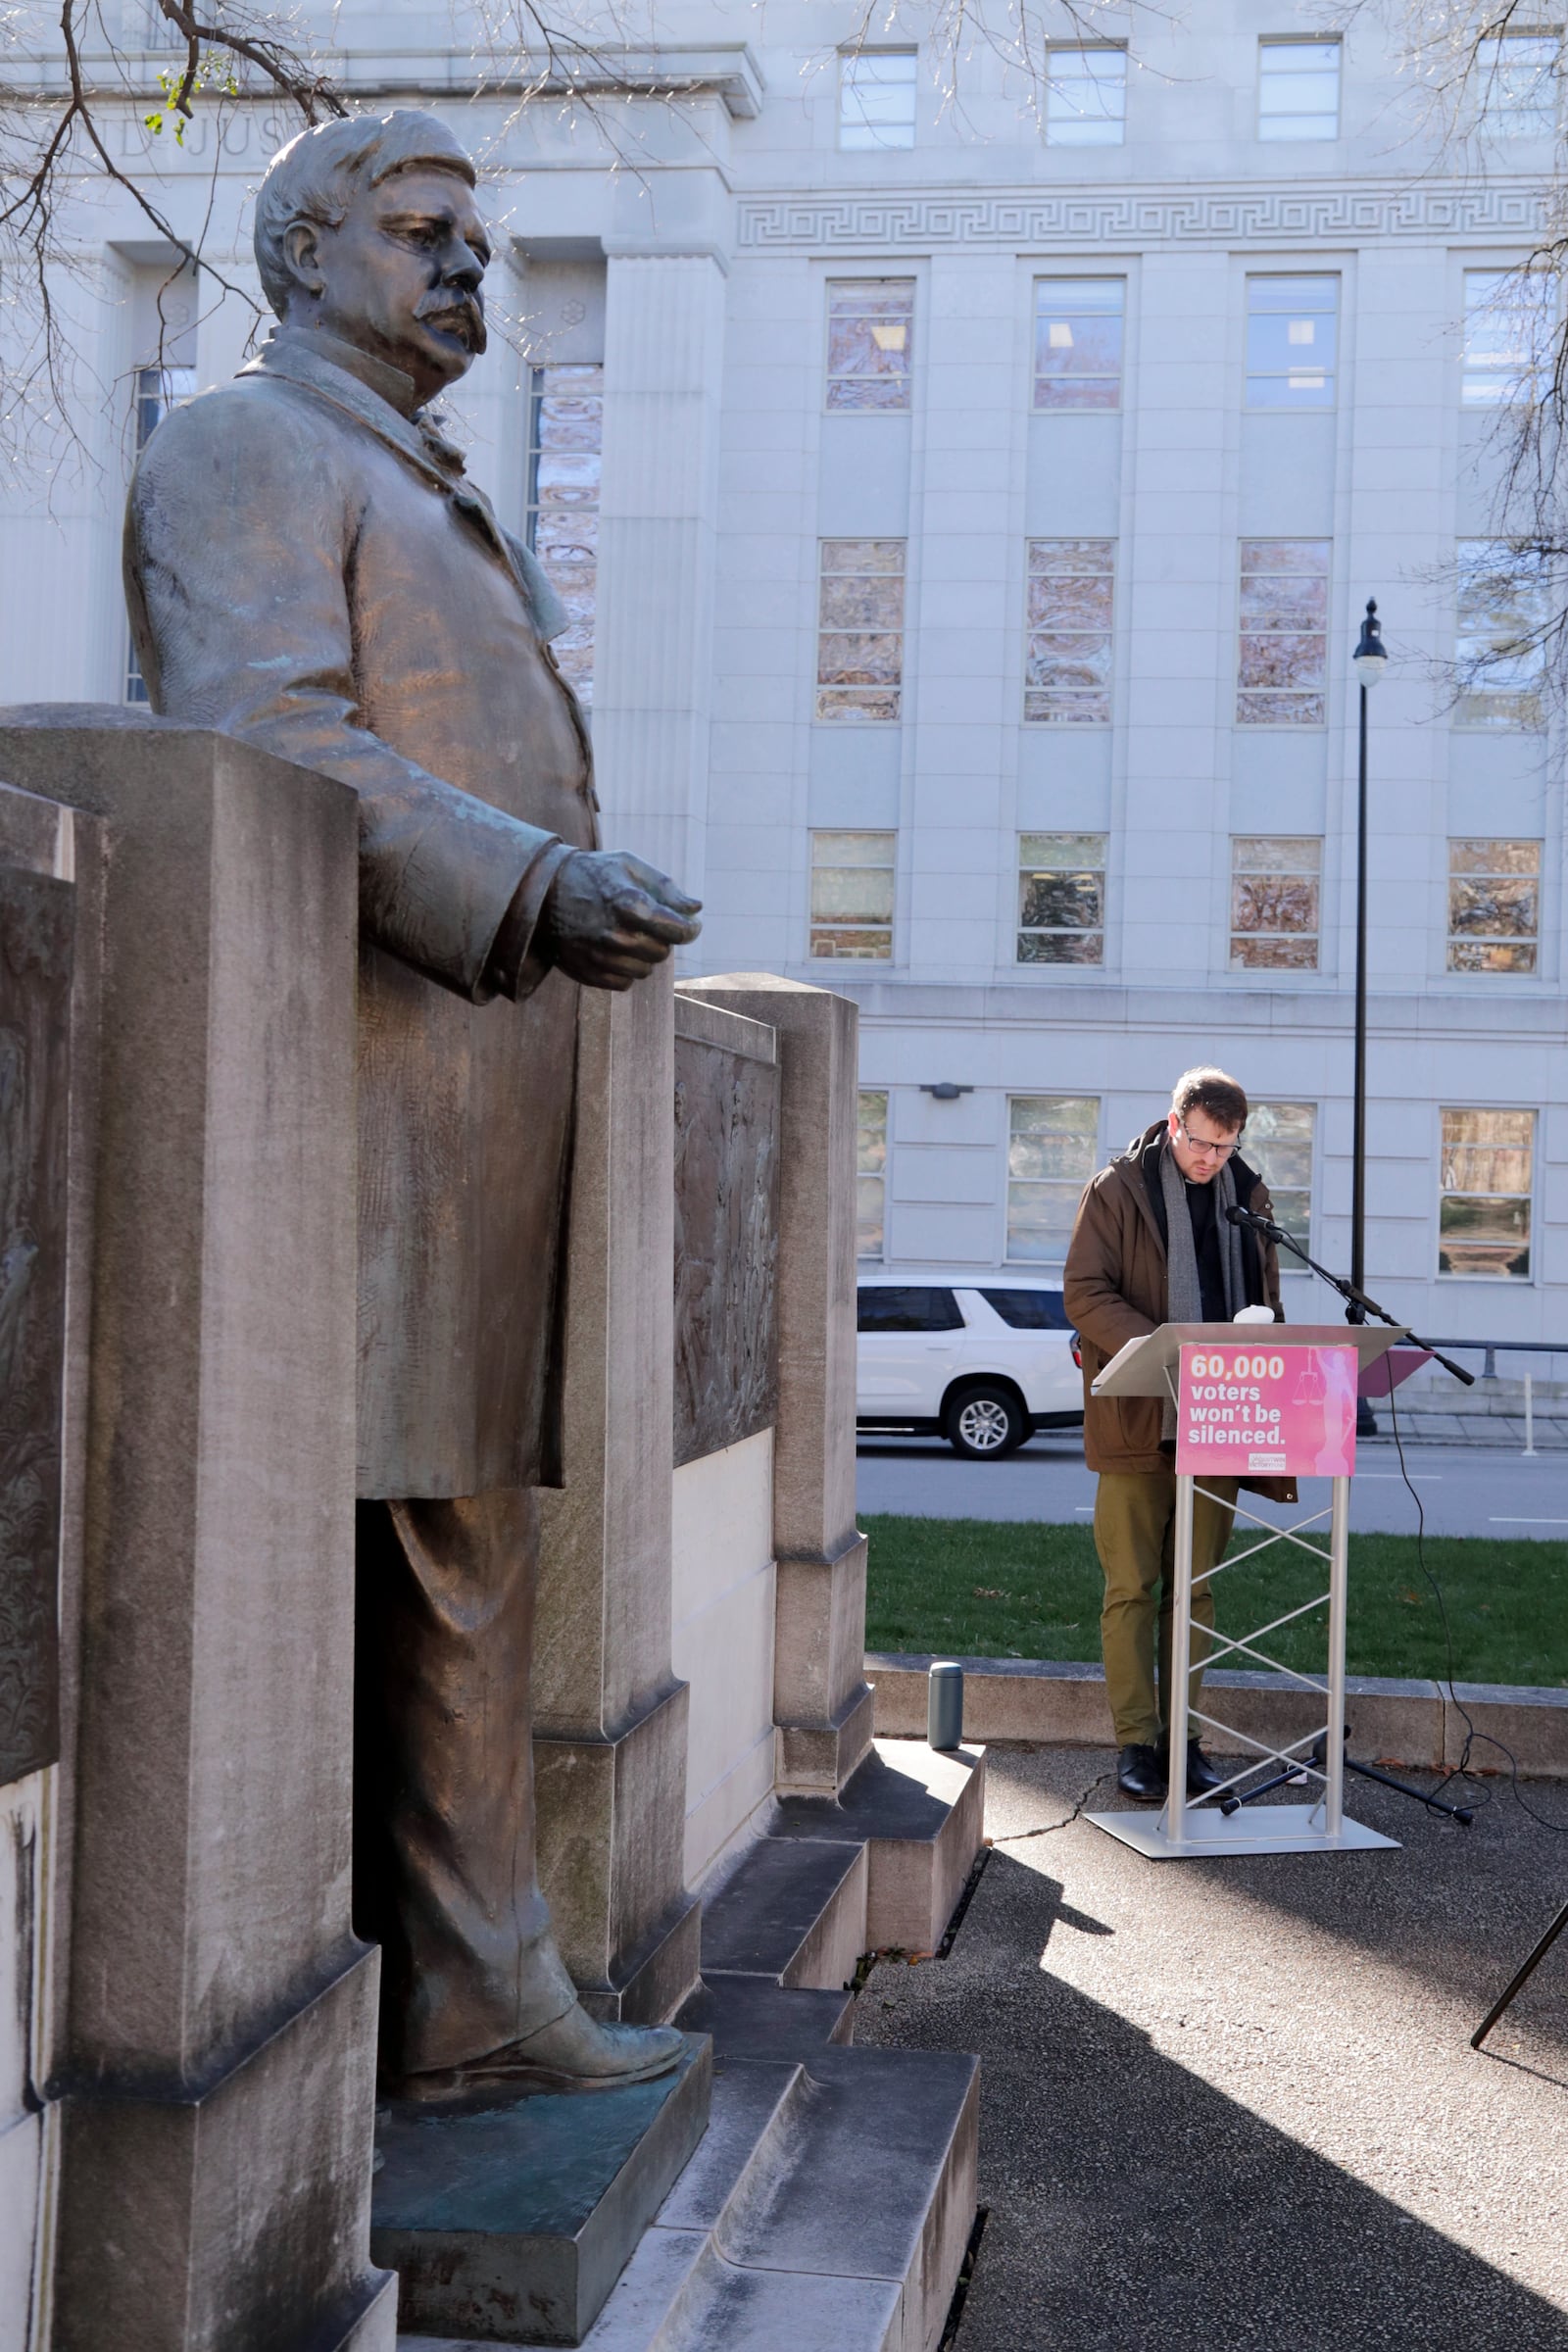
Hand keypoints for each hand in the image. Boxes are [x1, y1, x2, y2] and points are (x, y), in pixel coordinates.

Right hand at [539, 850, 701, 991]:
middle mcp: (617, 935)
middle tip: (645, 923)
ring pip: (646, 970)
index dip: (690, 929)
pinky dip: (624, 968)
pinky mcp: (589, 974)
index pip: (680, 931)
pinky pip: (625, 982)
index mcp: (630, 904)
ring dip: (642, 955)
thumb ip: (666, 888)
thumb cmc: (592, 874)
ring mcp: (601, 958)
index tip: (689, 925)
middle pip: (663, 952)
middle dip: (661, 939)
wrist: (542, 892)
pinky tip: (612, 949)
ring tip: (626, 934)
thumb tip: (696, 909)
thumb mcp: (629, 865)